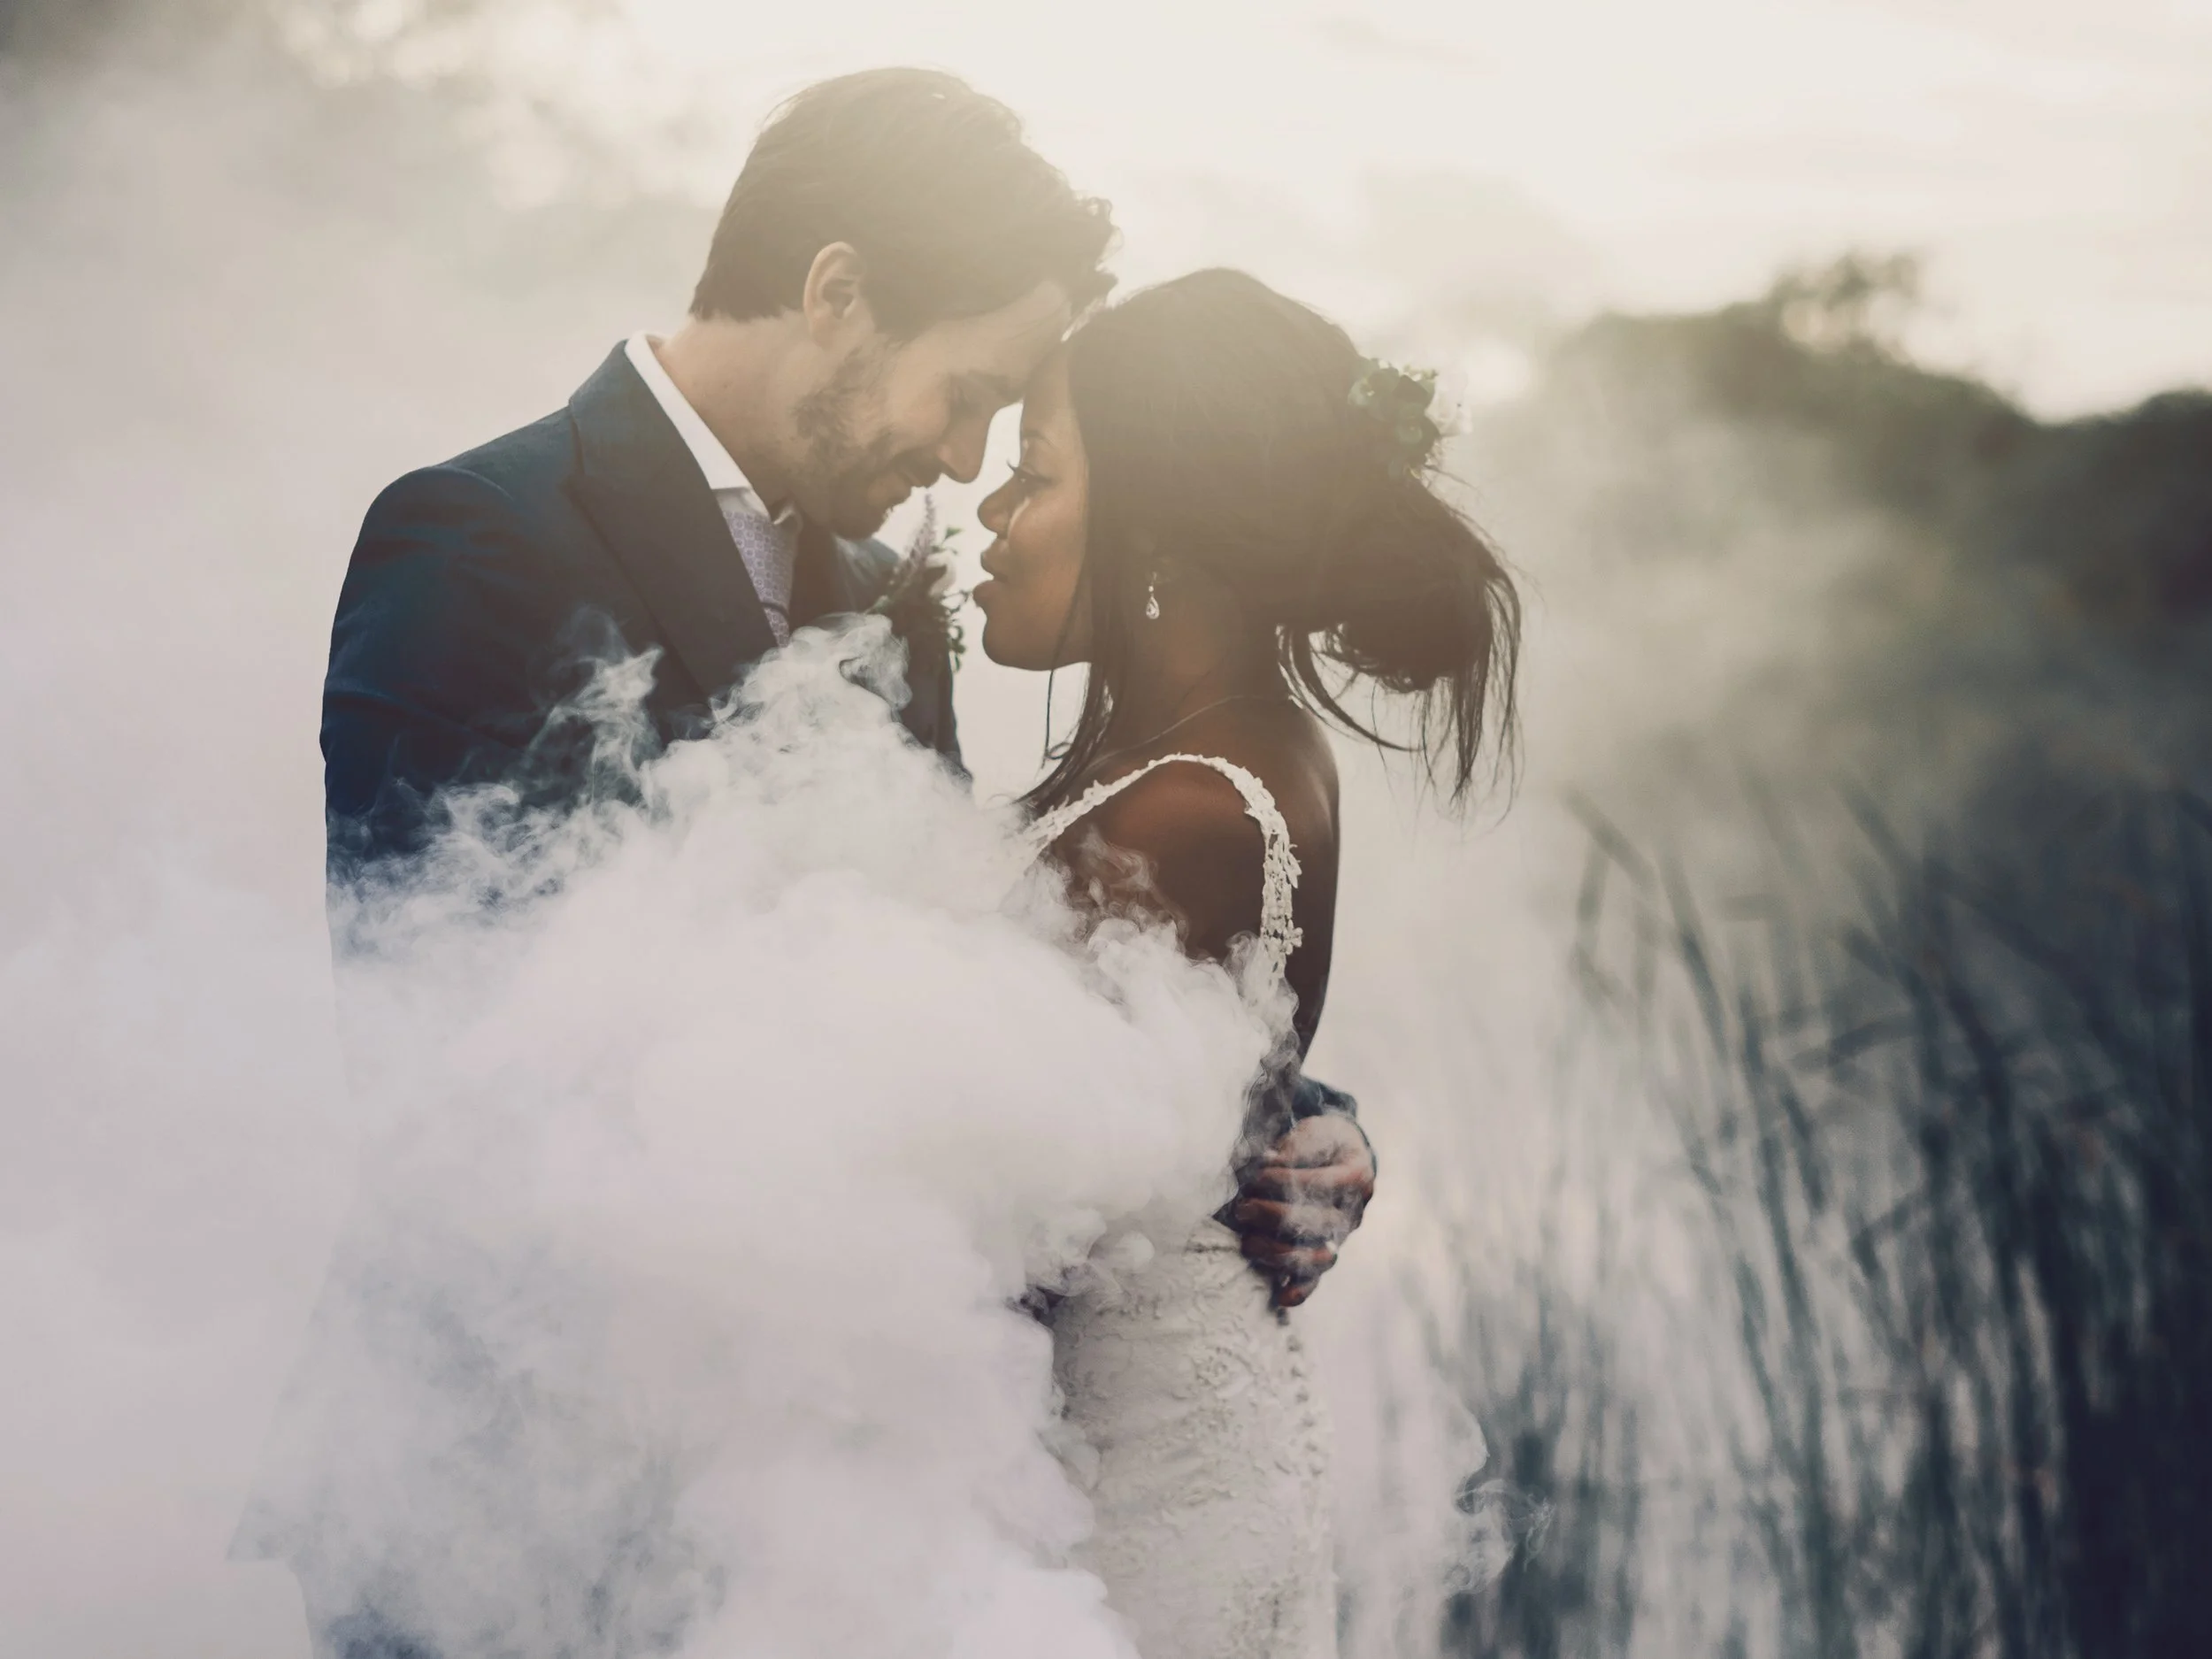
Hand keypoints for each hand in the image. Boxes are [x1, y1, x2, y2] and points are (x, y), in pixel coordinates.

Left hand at [1229, 1113, 1375, 1308]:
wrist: (1337, 1154)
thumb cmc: (1320, 1142)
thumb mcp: (1313, 1132)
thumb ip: (1294, 1147)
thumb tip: (1268, 1161)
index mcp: (1356, 1177)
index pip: (1319, 1183)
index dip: (1282, 1180)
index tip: (1255, 1174)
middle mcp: (1353, 1213)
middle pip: (1316, 1224)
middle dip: (1273, 1216)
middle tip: (1242, 1207)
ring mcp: (1340, 1238)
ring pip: (1315, 1257)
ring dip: (1277, 1252)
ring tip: (1247, 1242)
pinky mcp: (1324, 1254)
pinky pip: (1315, 1279)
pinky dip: (1299, 1290)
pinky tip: (1280, 1297)